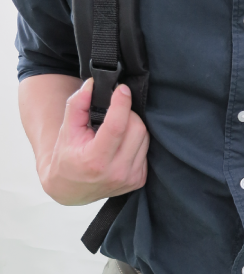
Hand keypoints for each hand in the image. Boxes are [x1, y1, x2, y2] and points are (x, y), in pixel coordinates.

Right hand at [40, 79, 149, 205]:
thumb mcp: (67, 131)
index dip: (122, 103)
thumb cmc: (68, 158)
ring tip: (116, 130)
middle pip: (137, 128)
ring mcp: (130, 178)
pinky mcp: (139, 180)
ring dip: (133, 127)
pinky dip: (136, 141)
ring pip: (145, 137)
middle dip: (127, 114)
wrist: (71, 189)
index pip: (117, 126)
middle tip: (114, 113)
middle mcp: (117, 172)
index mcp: (95, 161)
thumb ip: (77, 105)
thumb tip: (92, 84)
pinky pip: (146, 150)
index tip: (121, 89)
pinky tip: (122, 144)